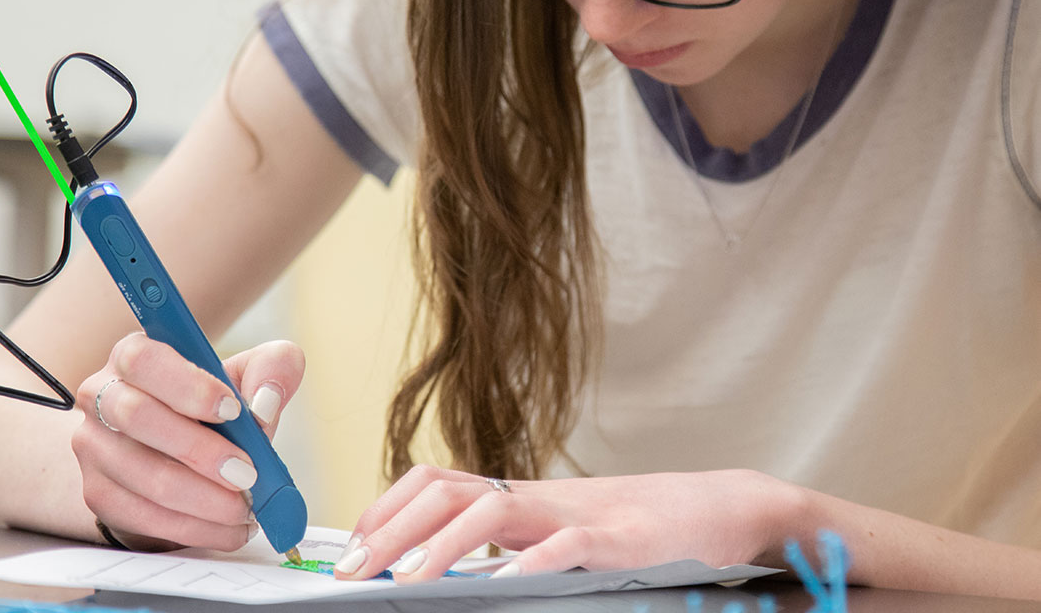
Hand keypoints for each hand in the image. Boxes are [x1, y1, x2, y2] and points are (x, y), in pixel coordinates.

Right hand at [71, 333, 304, 550]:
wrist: (185, 453)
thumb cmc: (219, 406)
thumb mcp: (252, 375)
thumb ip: (273, 369)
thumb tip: (266, 403)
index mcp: (135, 355)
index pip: (144, 360)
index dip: (188, 386)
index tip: (234, 410)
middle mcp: (102, 395)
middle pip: (136, 416)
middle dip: (199, 450)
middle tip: (247, 472)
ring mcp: (92, 447)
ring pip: (142, 475)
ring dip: (203, 498)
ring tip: (245, 507)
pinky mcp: (96, 492)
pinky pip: (142, 516)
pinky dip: (194, 527)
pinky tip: (228, 528)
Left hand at [334, 465, 800, 582]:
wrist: (718, 507)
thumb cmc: (637, 531)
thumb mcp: (561, 532)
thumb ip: (512, 544)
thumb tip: (454, 572)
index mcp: (521, 496)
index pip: (437, 483)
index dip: (388, 509)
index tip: (354, 546)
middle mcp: (538, 497)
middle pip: (448, 492)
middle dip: (391, 531)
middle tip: (352, 571)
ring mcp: (576, 513)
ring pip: (492, 510)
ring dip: (440, 545)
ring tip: (405, 581)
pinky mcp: (618, 540)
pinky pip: (566, 546)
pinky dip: (529, 565)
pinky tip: (500, 588)